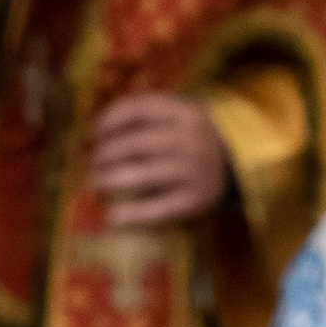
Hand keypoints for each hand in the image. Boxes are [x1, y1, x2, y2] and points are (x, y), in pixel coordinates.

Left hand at [84, 92, 229, 228]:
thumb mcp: (179, 116)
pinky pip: (157, 210)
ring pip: (141, 175)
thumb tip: (98, 134)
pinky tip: (111, 218)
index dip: (108, 121)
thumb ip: (148, 117)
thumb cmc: (195, 137)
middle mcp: (187, 139)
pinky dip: (131, 215)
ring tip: (93, 184)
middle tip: (89, 164)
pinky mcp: (193, 201)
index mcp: (183, 111)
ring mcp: (191, 172)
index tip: (91, 134)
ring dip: (110, 180)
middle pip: (134, 144)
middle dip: (104, 154)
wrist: (236, 162)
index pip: (137, 109)